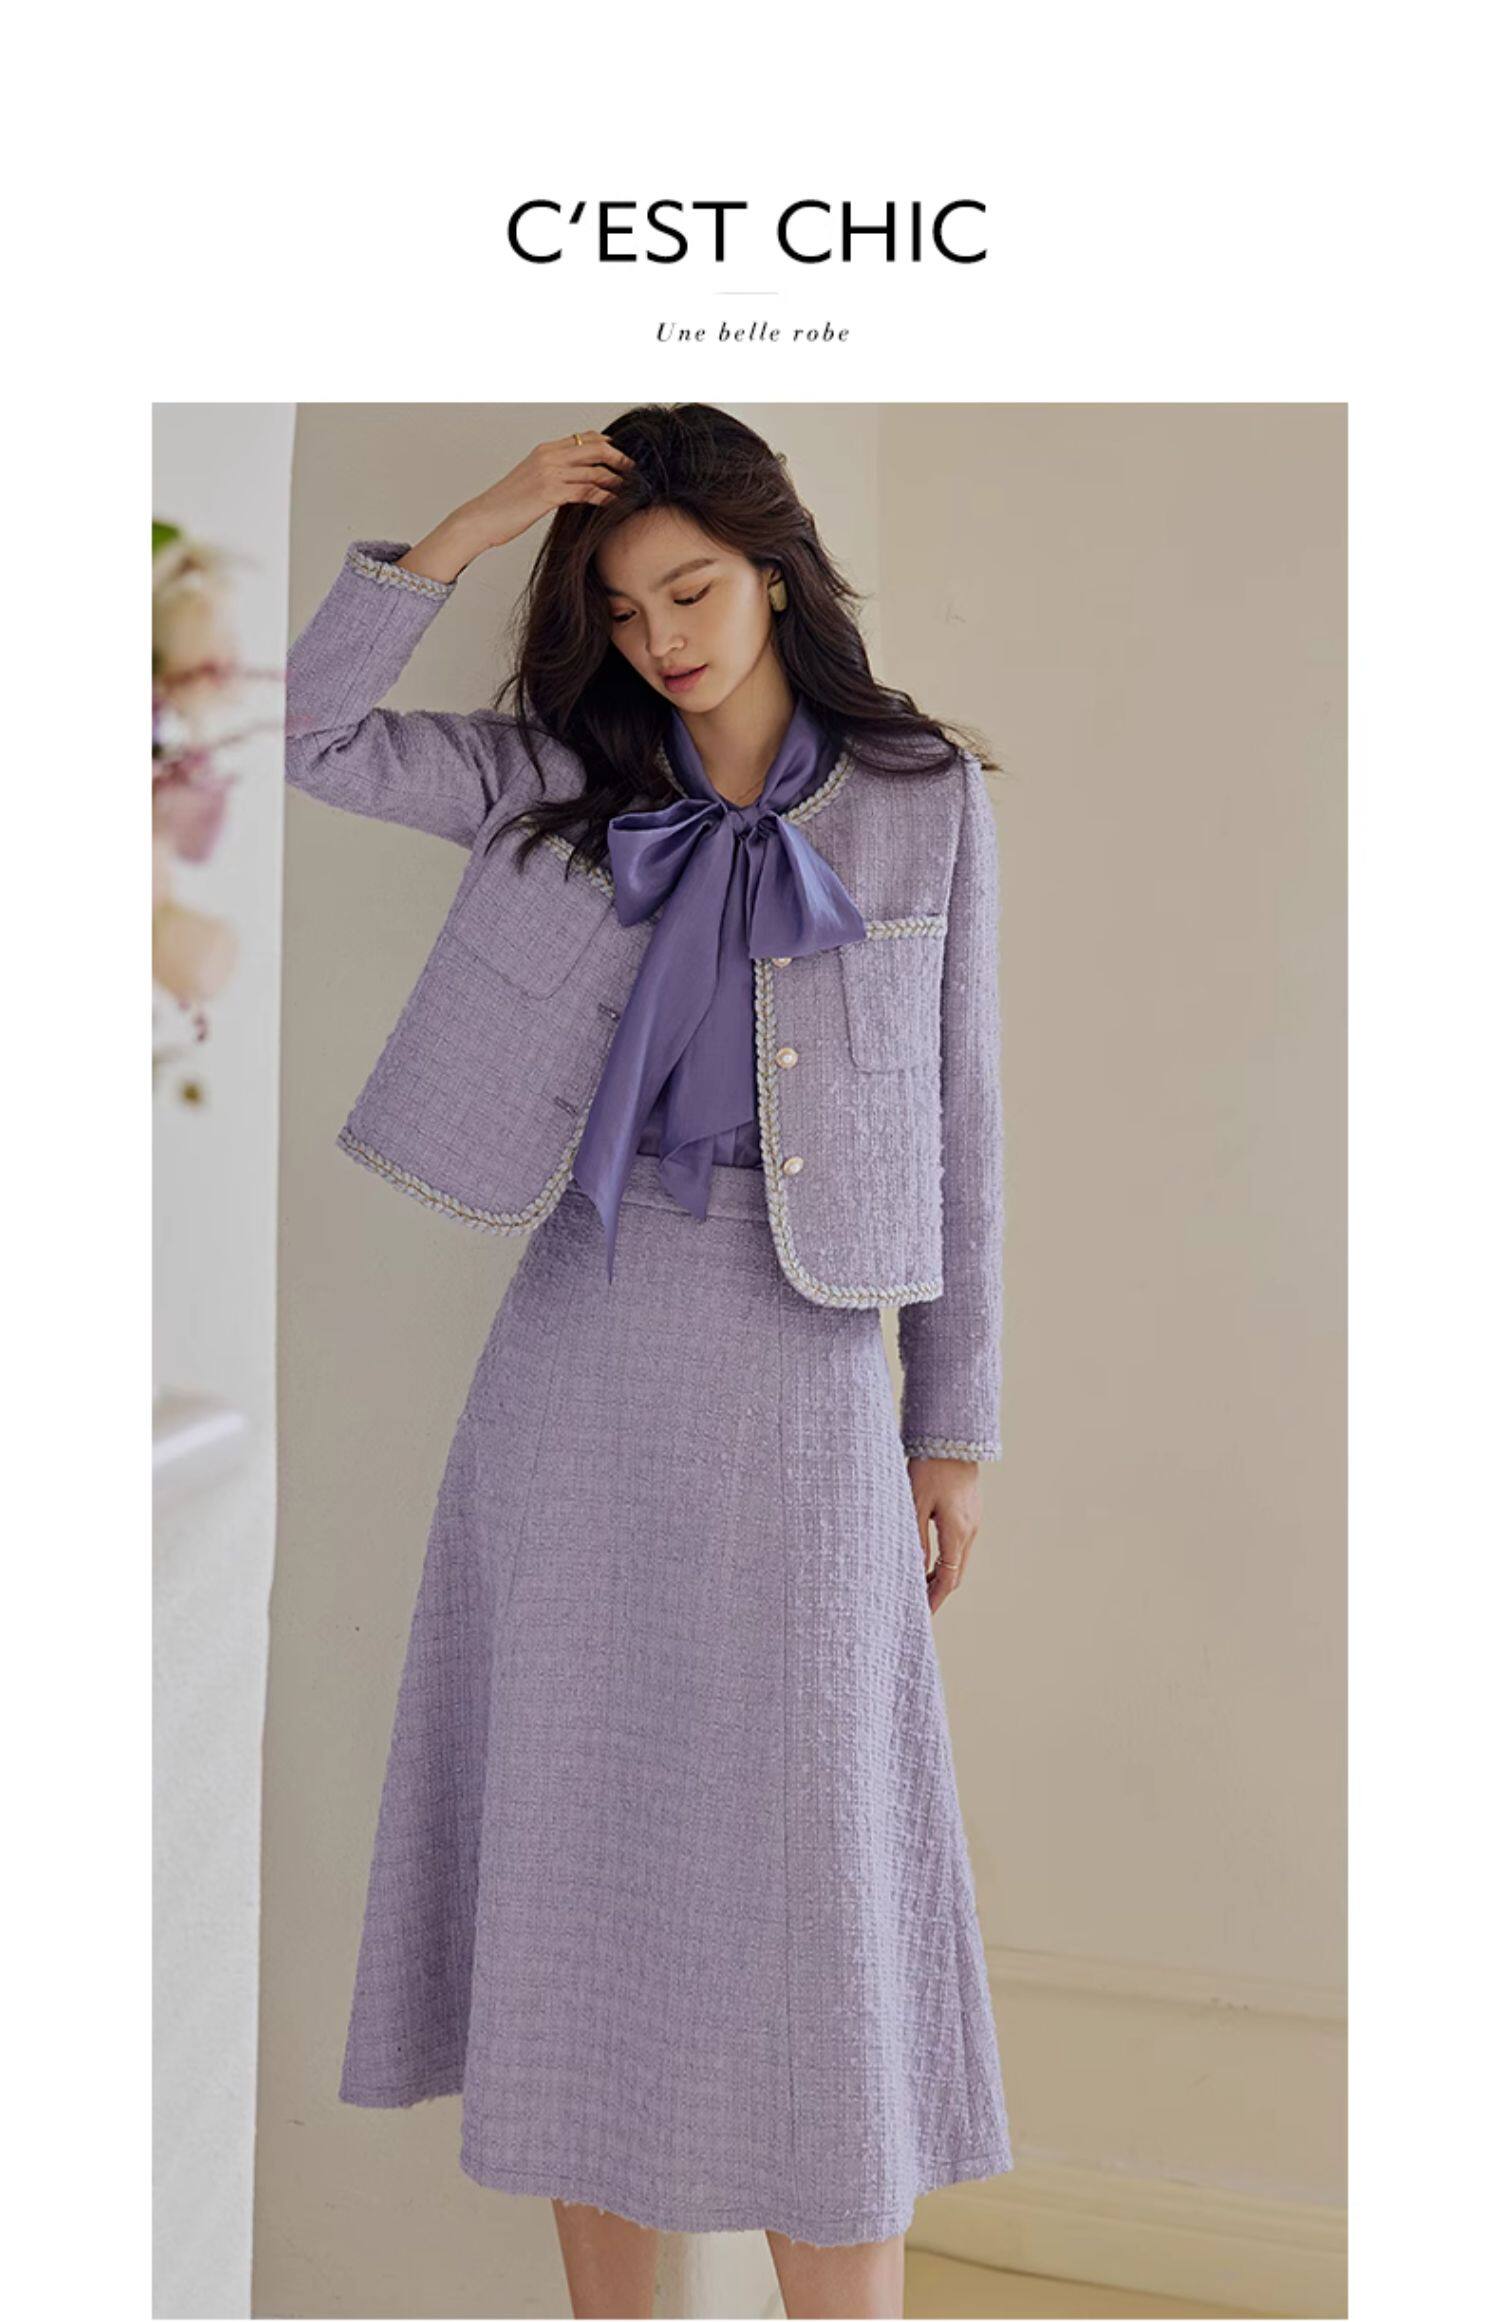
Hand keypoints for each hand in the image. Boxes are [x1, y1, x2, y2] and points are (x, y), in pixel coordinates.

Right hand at [399, 431, 635, 582]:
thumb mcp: (531, 481)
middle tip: (633, 470)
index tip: (620, 456)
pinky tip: (613, 503)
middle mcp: (549, 456)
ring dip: (616, 480)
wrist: (483, 517)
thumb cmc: (505, 505)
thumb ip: (553, 474)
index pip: (584, 438)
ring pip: (594, 470)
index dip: (607, 445)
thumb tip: (575, 480)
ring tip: (628, 489)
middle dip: (619, 458)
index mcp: (545, 450)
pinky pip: (587, 490)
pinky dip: (605, 496)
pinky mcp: (550, 493)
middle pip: (595, 448)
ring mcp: (549, 473)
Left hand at [907, 1456, 980, 1612]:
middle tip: (919, 1606)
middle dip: (939, 1592)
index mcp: (957, 1532)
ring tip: (920, 1586)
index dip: (935, 1599)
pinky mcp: (971, 1512)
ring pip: (960, 1560)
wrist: (953, 1438)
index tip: (922, 1614)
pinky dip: (947, 1559)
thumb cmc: (929, 1468)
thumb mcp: (914, 1504)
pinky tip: (930, 1559)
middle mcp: (970, 1531)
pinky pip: (961, 1545)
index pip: (948, 1579)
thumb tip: (915, 1571)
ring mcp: (973, 1521)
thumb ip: (915, 1539)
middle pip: (957, 1574)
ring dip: (943, 1575)